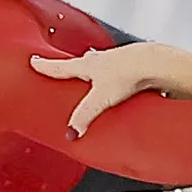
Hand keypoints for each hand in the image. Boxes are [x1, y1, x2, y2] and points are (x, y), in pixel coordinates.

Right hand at [30, 41, 191, 137]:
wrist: (156, 62)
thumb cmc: (128, 74)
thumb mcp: (100, 99)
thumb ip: (84, 116)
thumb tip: (71, 132)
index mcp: (88, 65)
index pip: (61, 67)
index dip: (46, 66)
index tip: (34, 61)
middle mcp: (102, 59)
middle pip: (83, 62)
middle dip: (74, 65)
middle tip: (67, 67)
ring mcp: (120, 59)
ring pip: (103, 63)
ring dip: (98, 68)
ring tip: (96, 75)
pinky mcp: (136, 64)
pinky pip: (121, 69)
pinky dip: (118, 74)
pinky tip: (124, 81)